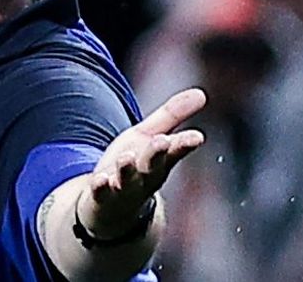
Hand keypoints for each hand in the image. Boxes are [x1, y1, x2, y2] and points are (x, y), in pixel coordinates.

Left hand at [77, 87, 205, 237]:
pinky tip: (100, 179)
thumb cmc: (136, 167)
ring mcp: (123, 188)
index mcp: (159, 160)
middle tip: (162, 141)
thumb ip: (173, 115)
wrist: (112, 208)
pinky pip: (101, 193)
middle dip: (157, 154)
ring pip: (127, 180)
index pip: (174, 151)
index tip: (197, 137)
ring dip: (127, 170)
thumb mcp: (150, 136)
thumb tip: (202, 93)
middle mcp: (144, 176)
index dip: (184, 144)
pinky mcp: (101, 196)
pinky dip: (101, 187)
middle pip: (153, 164)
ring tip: (127, 158)